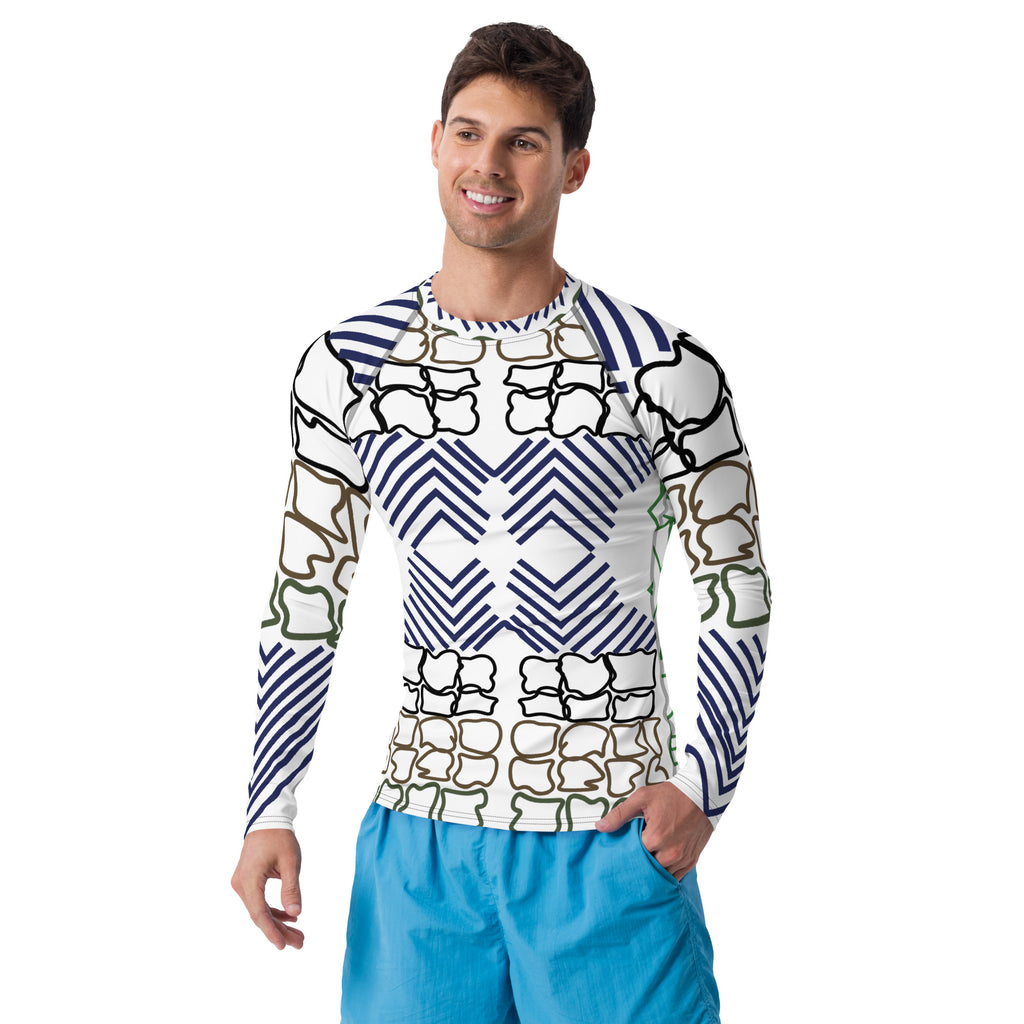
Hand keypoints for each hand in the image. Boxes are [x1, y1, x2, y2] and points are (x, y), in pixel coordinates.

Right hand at [231, 828, 304, 949]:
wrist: (267, 818)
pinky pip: (259, 901)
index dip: (271, 931)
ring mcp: (242, 883)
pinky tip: (288, 917)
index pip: (259, 913)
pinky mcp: (247, 880)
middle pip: (260, 915)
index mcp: (249, 880)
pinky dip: (273, 910)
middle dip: (279, 930)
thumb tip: (295, 914)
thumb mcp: (290, 862)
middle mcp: (241, 885)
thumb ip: (291, 889)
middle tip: (300, 943)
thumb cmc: (279, 837)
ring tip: (297, 935)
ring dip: (277, 922)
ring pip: (260, 910)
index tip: (282, 946)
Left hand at [595, 783, 712, 879]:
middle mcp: (669, 852)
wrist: (703, 795)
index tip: (622, 850)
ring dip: (653, 870)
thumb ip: (620, 814)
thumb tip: (600, 827)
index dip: (626, 852)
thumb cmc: (672, 795)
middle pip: (646, 868)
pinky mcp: (692, 860)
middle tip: (631, 858)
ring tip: (645, 862)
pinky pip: (676, 877)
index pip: (632, 855)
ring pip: (661, 875)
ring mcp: (682, 859)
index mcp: (655, 837)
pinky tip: (659, 866)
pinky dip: (667, 873)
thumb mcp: (642, 797)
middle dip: (639, 863)